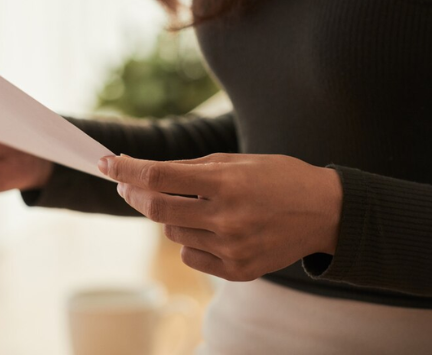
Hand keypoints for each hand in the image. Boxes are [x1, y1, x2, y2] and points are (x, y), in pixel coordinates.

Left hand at [98, 152, 342, 281]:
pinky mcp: (238, 271)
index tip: (106, 164)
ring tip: (198, 205)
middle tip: (127, 184)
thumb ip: (189, 169)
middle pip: (156, 209)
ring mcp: (232, 248)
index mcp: (225, 183)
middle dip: (135, 194)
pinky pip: (190, 256)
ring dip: (172, 216)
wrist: (325, 212)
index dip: (126, 170)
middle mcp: (226, 218)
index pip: (158, 177)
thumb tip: (142, 171)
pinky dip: (190, 240)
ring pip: (172, 233)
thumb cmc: (277, 178)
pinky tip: (212, 228)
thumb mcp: (236, 161)